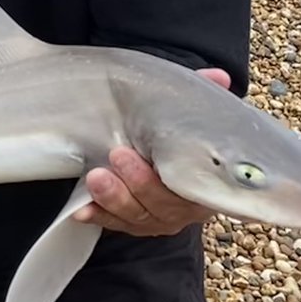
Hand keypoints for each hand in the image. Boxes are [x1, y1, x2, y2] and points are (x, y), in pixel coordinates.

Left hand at [75, 67, 231, 236]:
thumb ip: (203, 94)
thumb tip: (218, 78)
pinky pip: (113, 223)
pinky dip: (97, 215)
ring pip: (135, 216)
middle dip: (137, 183)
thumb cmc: (176, 130)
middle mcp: (181, 207)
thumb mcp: (189, 111)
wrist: (155, 144)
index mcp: (203, 184)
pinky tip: (81, 209)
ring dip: (113, 199)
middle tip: (117, 155)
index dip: (172, 179)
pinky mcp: (128, 220)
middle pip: (162, 206)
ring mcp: (153, 217)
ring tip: (95, 177)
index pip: (192, 192)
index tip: (151, 157)